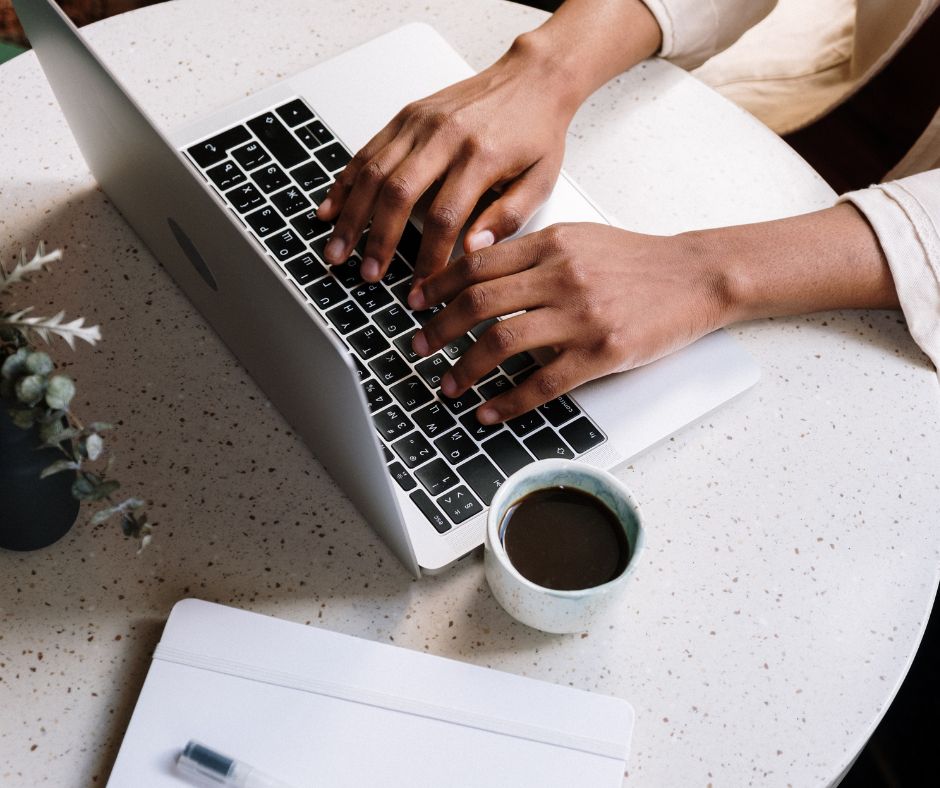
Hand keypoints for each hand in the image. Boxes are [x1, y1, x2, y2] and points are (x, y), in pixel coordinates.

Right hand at [315, 36, 579, 284]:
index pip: (445, 217)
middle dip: (377, 240)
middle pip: (398, 194)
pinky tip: (330, 208)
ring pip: (373, 172)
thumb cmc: (536, 132)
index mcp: (480, 156)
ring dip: (351, 216)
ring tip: (337, 250)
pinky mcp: (407, 115)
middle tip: (366, 274)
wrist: (533, 78)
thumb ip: (508, 218)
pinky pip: (367, 151)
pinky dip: (345, 182)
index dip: (428, 257)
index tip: (420, 287)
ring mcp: (421, 123)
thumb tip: (472, 251)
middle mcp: (445, 136)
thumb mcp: (540, 181)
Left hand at [409, 223, 733, 423]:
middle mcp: (561, 276)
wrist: (695, 276)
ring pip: (502, 342)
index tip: (415, 302)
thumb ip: (532, 251)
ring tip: (447, 384)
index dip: (438, 285)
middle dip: (438, 328)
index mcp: (552, 243)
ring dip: (465, 368)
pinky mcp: (601, 352)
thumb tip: (479, 265)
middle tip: (418, 346)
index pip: (478, 263)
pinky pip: (542, 383)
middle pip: (479, 302)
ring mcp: (581, 315)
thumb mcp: (581, 238)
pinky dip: (507, 401)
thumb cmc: (637, 261)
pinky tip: (488, 411)